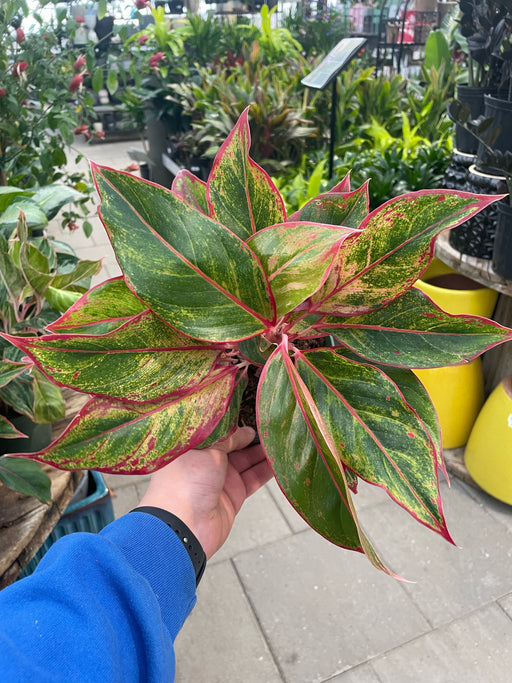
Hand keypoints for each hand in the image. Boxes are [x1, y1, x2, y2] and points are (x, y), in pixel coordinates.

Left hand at [136, 427, 271, 558]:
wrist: (184, 526)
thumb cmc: (184, 482)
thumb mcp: (208, 449)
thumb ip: (228, 437)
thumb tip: (247, 431)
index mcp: (192, 446)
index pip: (216, 428)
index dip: (233, 420)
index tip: (250, 410)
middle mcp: (205, 461)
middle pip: (234, 444)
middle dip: (252, 434)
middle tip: (272, 422)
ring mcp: (220, 479)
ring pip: (247, 460)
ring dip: (263, 451)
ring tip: (281, 437)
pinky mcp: (234, 495)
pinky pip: (254, 478)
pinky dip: (267, 470)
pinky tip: (280, 459)